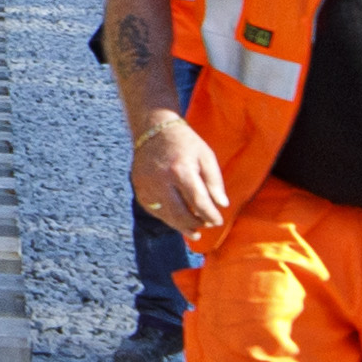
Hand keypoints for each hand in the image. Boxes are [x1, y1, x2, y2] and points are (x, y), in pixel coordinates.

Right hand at [128, 106, 225, 243]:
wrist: (153, 130)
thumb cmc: (185, 143)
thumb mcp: (206, 156)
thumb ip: (214, 181)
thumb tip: (222, 205)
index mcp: (180, 170)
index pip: (198, 201)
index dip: (210, 215)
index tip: (218, 221)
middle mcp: (161, 181)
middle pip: (180, 214)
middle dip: (196, 224)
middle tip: (206, 226)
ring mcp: (147, 187)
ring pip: (166, 216)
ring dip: (182, 226)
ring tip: (195, 231)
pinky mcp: (139, 190)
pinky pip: (155, 211)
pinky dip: (168, 218)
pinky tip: (178, 220)